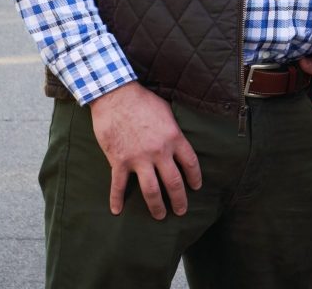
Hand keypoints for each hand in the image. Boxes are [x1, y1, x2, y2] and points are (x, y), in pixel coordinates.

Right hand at [89, 82, 200, 219]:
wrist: (116, 96)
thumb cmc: (143, 101)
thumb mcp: (167, 112)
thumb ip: (173, 129)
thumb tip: (178, 140)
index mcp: (174, 138)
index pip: (190, 163)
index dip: (195, 178)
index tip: (195, 187)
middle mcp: (159, 152)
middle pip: (173, 182)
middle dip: (179, 200)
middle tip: (181, 210)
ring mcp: (139, 158)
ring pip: (151, 190)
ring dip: (156, 206)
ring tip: (160, 216)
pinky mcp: (119, 161)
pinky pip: (119, 186)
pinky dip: (117, 200)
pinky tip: (117, 211)